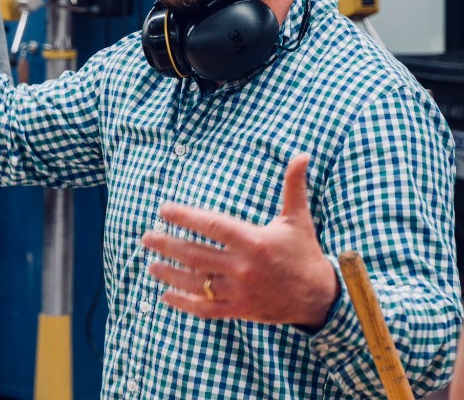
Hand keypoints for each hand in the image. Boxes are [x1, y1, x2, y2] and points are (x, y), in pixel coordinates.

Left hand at [140, 153, 338, 328]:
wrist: (317, 296)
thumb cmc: (304, 252)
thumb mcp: (298, 218)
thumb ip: (294, 186)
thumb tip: (302, 154)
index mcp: (254, 242)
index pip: (212, 226)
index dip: (185, 217)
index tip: (164, 210)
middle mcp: (243, 267)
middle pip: (196, 255)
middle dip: (167, 245)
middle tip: (147, 237)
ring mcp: (239, 291)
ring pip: (196, 283)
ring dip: (170, 274)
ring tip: (151, 265)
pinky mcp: (239, 310)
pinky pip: (205, 308)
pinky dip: (184, 303)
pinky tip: (166, 295)